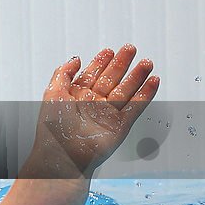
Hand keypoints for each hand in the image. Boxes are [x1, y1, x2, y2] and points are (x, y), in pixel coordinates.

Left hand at [31, 44, 158, 176]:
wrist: (63, 155)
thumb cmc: (53, 128)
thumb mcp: (52, 93)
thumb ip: (63, 73)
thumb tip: (75, 58)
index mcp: (76, 95)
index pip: (92, 74)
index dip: (101, 61)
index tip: (109, 50)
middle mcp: (93, 103)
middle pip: (111, 78)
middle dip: (121, 63)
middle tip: (130, 49)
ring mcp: (108, 114)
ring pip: (126, 90)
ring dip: (136, 76)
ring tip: (146, 62)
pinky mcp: (121, 125)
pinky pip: (136, 106)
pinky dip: (146, 94)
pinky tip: (152, 81)